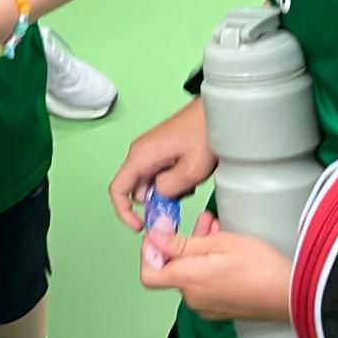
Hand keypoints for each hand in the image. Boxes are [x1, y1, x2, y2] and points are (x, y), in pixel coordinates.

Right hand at [107, 100, 216, 231]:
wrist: (220, 111)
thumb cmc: (206, 131)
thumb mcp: (192, 170)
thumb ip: (170, 189)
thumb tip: (159, 196)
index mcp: (141, 156)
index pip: (118, 190)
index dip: (124, 213)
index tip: (139, 226)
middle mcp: (141, 152)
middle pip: (136, 189)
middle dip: (156, 201)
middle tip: (181, 201)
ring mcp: (151, 151)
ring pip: (151, 183)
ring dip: (169, 190)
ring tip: (192, 180)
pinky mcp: (162, 150)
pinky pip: (161, 174)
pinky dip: (175, 181)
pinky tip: (193, 173)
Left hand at [140, 215, 291, 321]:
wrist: (292, 294)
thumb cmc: (260, 267)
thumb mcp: (218, 243)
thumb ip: (181, 242)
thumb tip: (153, 238)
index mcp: (187, 280)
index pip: (149, 273)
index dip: (149, 252)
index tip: (161, 234)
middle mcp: (193, 298)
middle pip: (173, 269)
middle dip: (183, 242)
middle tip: (199, 223)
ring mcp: (208, 306)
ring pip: (191, 273)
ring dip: (199, 250)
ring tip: (216, 229)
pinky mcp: (222, 309)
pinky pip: (205, 284)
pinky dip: (209, 266)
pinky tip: (225, 250)